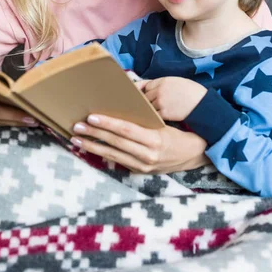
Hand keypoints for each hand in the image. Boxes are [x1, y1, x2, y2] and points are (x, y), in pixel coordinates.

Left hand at [70, 114, 209, 173]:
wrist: (194, 155)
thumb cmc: (178, 133)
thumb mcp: (164, 122)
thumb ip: (144, 115)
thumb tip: (125, 100)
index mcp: (155, 139)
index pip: (126, 130)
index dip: (107, 124)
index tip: (91, 117)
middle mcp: (148, 155)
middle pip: (116, 143)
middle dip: (94, 135)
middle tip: (76, 127)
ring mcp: (143, 166)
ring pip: (113, 155)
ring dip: (93, 147)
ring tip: (77, 140)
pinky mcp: (140, 172)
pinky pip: (118, 162)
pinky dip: (104, 155)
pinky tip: (91, 149)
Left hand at [136, 77, 206, 120]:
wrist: (203, 104)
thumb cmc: (193, 92)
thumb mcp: (177, 81)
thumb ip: (163, 83)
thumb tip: (150, 87)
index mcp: (163, 81)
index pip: (147, 85)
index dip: (147, 91)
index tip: (148, 95)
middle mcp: (160, 90)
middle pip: (145, 96)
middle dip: (147, 101)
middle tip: (151, 104)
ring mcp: (161, 102)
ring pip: (148, 107)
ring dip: (150, 110)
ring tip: (157, 111)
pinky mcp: (164, 113)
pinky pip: (154, 115)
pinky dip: (155, 117)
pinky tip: (160, 117)